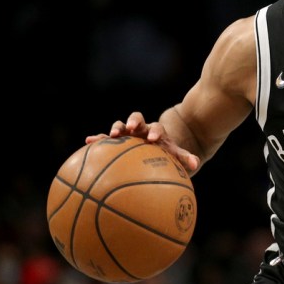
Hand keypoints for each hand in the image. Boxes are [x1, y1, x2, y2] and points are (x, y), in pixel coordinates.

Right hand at [85, 111, 199, 172]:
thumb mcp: (176, 154)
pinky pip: (106, 137)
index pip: (157, 128)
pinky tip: (87, 141)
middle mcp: (142, 128)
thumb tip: (196, 164)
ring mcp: (128, 132)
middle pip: (137, 119)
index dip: (155, 131)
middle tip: (130, 127)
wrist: (157, 144)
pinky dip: (98, 138)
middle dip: (133, 121)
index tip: (153, 138)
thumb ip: (185, 158)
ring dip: (115, 128)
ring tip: (109, 135)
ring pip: (121, 125)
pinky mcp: (117, 139)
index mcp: (157, 131)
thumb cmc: (166, 152)